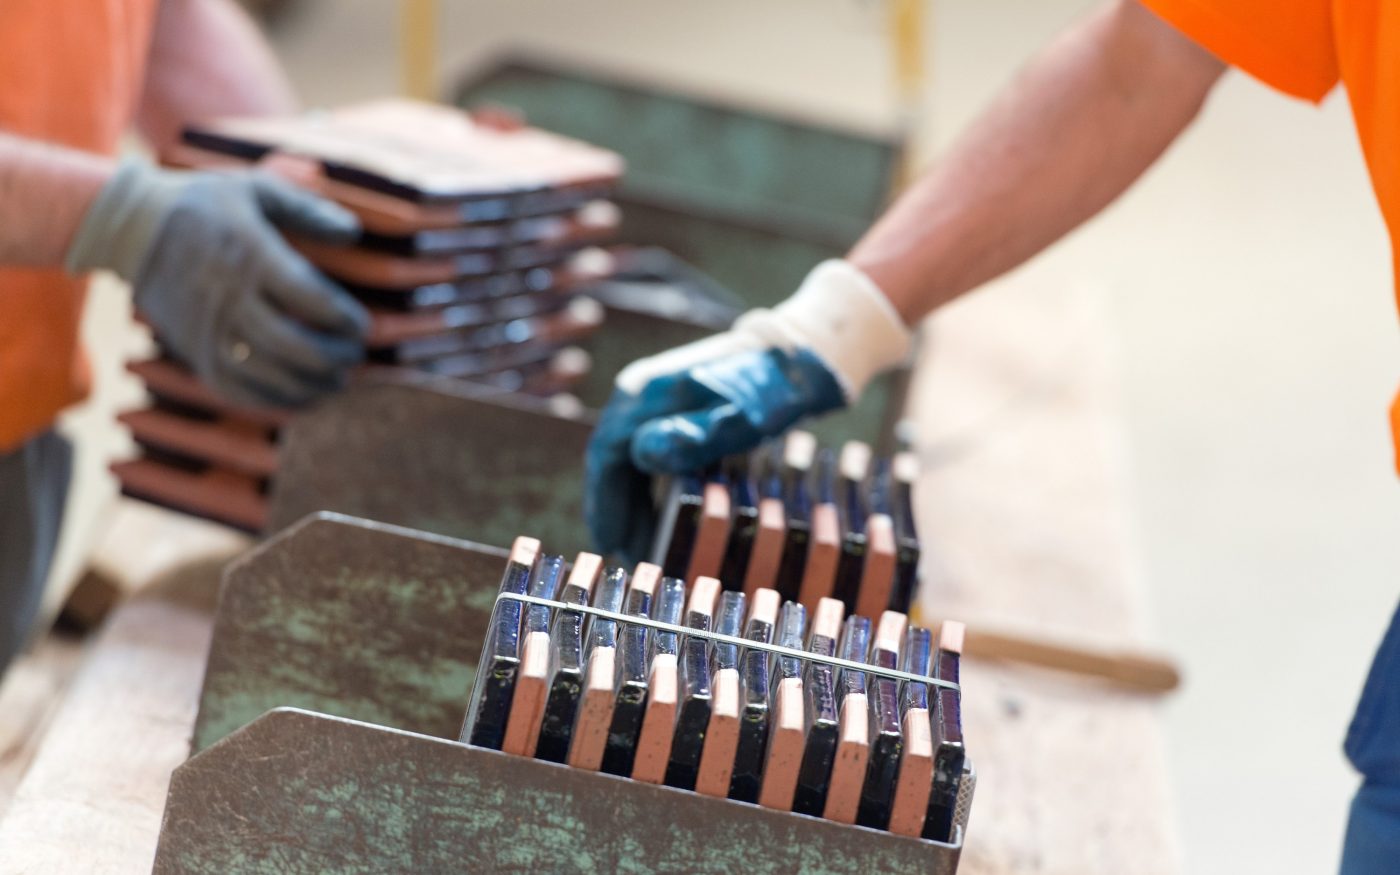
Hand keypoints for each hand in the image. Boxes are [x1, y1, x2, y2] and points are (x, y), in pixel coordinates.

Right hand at [66, 159, 368, 406]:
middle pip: (293, 344)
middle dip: (333, 357)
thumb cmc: (203, 204)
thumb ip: (307, 210)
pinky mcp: (194, 350)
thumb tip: (353, 232)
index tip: (360, 326)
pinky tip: (302, 399)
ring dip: (310, 385)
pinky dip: (274, 401)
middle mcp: (229, 297)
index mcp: (251, 255)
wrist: (130, 228)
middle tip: (354, 356)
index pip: (311, 298)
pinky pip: (237, 389)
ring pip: (267, 374)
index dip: (344, 319)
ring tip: (336, 382)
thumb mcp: (255, 190)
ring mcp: (208, 328)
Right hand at [584, 260, 911, 559]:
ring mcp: (653, 400)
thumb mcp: (738, 418)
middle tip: (632, 557)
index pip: (605, 458)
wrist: (796, 355)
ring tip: (648, 545)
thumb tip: (642, 455)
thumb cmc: (770, 389)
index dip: (604, 506)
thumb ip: (692, 438)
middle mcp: (638, 394)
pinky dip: (650, 489)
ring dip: (634, 504)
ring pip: (629, 462)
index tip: (609, 546)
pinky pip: (646, 455)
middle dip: (618, 512)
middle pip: (613, 464)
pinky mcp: (670, 408)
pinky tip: (664, 516)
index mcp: (643, 394)